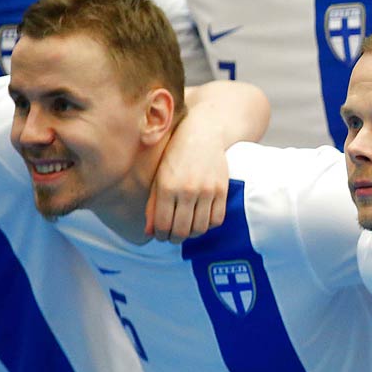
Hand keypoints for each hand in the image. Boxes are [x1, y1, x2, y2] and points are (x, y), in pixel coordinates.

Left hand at [146, 122, 232, 241]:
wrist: (203, 134)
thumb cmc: (175, 156)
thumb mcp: (158, 179)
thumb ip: (152, 206)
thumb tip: (149, 232)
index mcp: (167, 187)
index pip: (163, 225)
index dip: (160, 236)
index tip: (160, 235)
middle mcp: (187, 190)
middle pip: (182, 230)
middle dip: (175, 238)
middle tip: (172, 236)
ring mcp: (207, 190)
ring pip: (200, 228)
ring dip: (192, 234)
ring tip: (187, 229)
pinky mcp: (222, 190)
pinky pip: (217, 219)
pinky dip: (208, 225)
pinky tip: (201, 220)